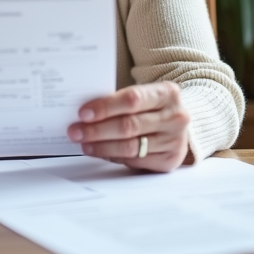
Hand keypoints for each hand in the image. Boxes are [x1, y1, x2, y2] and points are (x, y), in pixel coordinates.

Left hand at [67, 81, 191, 171]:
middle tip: (76, 131)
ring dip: (102, 146)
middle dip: (97, 130)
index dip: (105, 107)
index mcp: (167, 93)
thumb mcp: (144, 96)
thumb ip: (120, 102)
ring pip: (130, 146)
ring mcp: (175, 140)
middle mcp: (175, 117)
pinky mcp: (170, 160)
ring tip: (84, 143)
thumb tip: (86, 114)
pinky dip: (113, 156)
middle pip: (129, 125)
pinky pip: (135, 160)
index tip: (83, 113)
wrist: (177, 123)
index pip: (132, 99)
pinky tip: (100, 152)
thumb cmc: (152, 107)